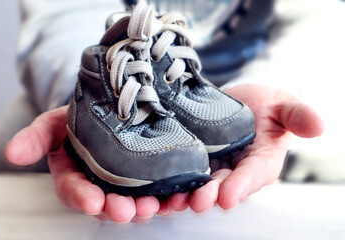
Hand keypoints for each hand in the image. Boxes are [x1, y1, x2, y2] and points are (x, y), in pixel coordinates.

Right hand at [5, 106, 171, 222]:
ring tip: (156, 205)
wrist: (108, 107)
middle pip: (110, 203)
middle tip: (129, 210)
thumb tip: (12, 154)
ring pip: (138, 200)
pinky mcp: (153, 175)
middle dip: (118, 209)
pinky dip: (172, 194)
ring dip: (148, 206)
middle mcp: (103, 184)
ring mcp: (129, 182)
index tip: (93, 202)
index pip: (75, 191)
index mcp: (77, 175)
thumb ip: (37, 137)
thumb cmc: (80, 116)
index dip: (82, 198)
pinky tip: (182, 194)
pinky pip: (163, 189)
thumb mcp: (56, 122)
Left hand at [167, 83, 323, 211]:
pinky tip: (157, 190)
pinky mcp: (193, 162)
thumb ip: (298, 115)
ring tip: (172, 201)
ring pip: (199, 186)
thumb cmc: (265, 104)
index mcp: (260, 163)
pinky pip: (182, 175)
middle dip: (210, 195)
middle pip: (223, 187)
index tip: (228, 196)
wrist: (240, 101)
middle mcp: (236, 172)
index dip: (241, 186)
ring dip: (186, 196)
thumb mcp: (283, 105)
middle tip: (197, 201)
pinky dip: (170, 184)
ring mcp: (213, 168)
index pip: (253, 176)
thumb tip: (319, 125)